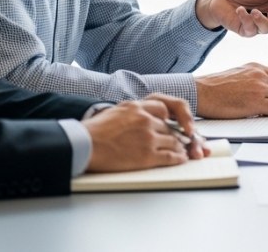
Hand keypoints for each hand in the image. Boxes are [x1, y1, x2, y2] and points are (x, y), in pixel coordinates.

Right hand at [84, 93, 205, 171]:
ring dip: (179, 147)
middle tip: (182, 141)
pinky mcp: (148, 156)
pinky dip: (178, 158)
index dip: (170, 118)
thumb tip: (140, 117)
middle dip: (176, 135)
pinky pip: (171, 156)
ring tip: (183, 151)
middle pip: (169, 127)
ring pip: (173, 141)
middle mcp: (145, 120)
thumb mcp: (114, 111)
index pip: (164, 108)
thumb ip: (131, 112)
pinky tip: (181, 159)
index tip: (173, 124)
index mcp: (136, 107)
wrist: (84, 146)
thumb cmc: (93, 132)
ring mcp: (148, 138)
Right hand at [195, 63, 267, 118]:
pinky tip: (260, 115)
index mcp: (256, 67)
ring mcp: (259, 88)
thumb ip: (254, 79)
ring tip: (263, 111)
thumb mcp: (238, 74)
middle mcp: (260, 75)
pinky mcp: (256, 102)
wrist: (201, 92)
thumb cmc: (215, 87)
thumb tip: (267, 91)